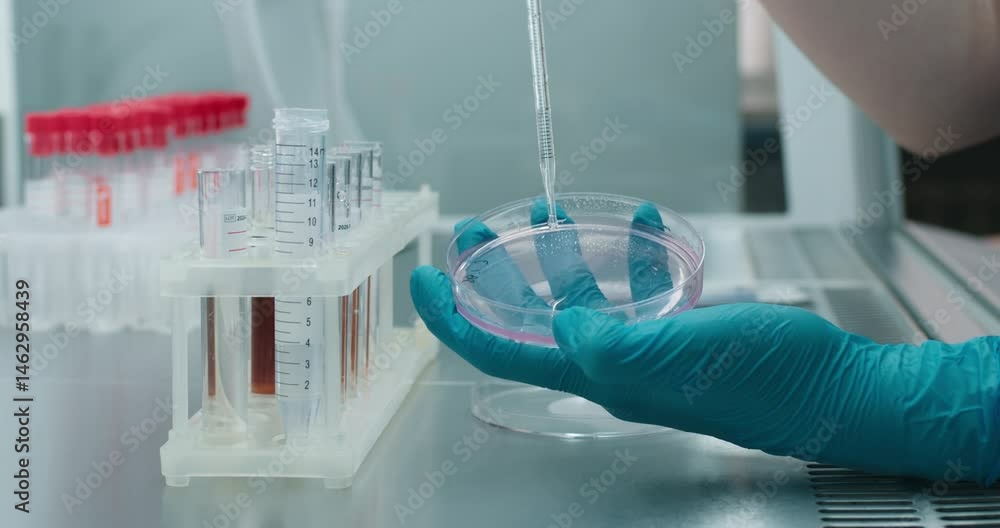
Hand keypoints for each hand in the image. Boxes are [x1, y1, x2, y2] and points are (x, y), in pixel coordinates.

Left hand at [411, 204, 999, 483]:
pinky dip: (632, 249)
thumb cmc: (762, 377)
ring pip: (584, 295)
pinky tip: (641, 220)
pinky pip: (641, 283)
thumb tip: (556, 325)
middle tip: (473, 231)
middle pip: (532, 318)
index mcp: (599, 374)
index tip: (424, 278)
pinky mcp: (682, 326)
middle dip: (496, 275)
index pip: (502, 350)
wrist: (833, 386)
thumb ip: (608, 343)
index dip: (454, 318)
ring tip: (545, 211)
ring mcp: (647, 344)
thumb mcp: (677, 357)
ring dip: (559, 253)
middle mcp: (613, 362)